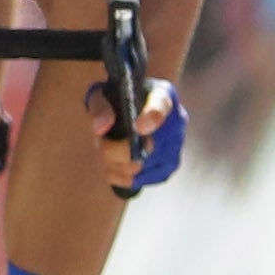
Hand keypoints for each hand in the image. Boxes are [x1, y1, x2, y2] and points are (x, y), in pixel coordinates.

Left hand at [105, 77, 187, 195]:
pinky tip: (113, 169)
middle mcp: (175, 121)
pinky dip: (123, 178)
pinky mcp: (169, 166)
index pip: (161, 106)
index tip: (137, 127)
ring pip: (145, 166)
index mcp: (160, 95)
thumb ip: (99, 108)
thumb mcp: (103, 96)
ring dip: (117, 164)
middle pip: (151, 146)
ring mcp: (175, 146)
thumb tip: (100, 128)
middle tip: (100, 143)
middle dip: (117, 150)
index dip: (152, 119)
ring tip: (106, 153)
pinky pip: (146, 179)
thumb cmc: (116, 101)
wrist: (130, 111)